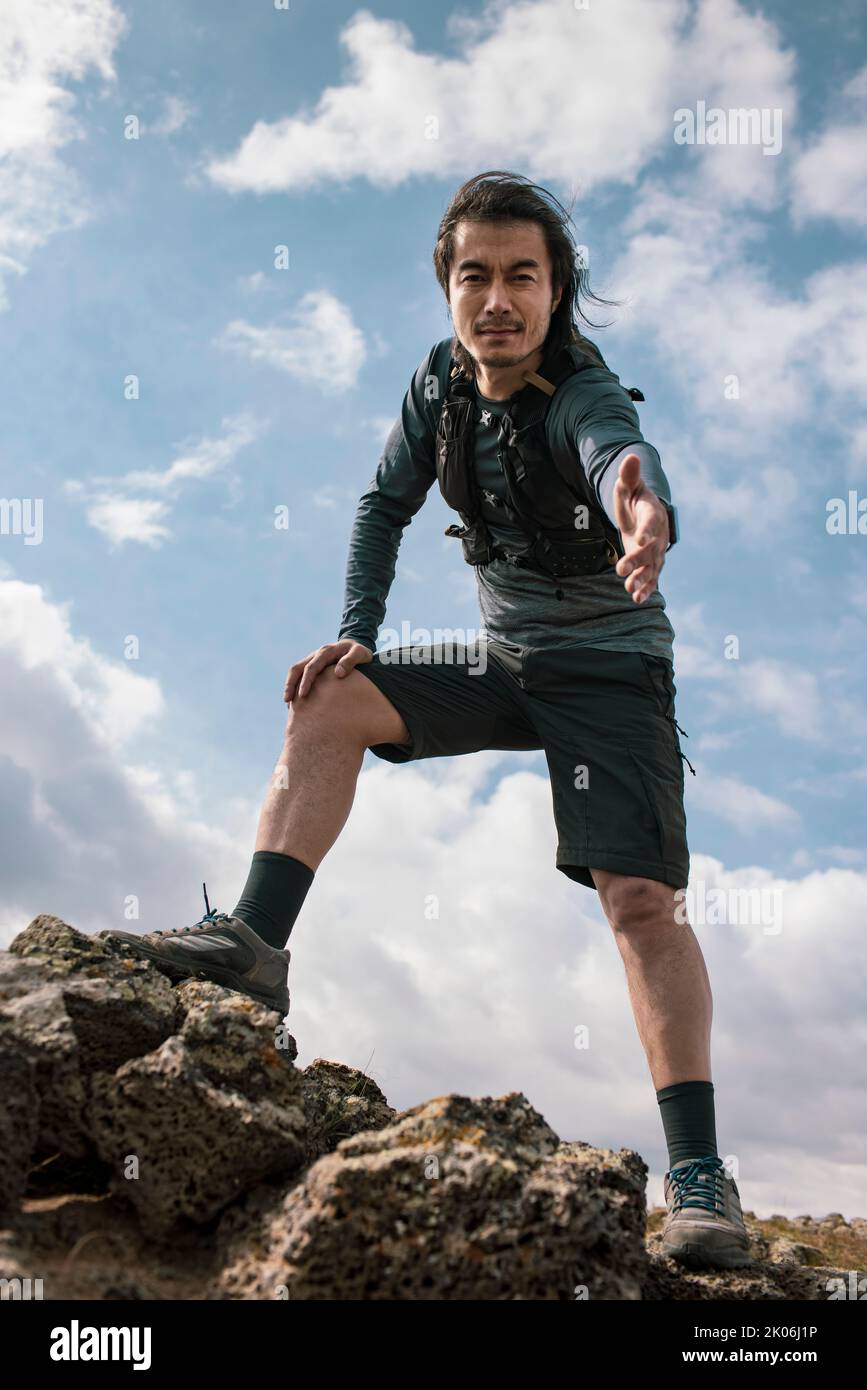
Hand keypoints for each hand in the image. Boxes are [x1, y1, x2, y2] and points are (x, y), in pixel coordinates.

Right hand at [284, 639, 372, 702]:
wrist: (356, 646)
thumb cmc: (360, 652)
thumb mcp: (360, 653)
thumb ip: (350, 661)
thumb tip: (338, 674)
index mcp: (326, 652)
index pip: (311, 666)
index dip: (306, 681)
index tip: (302, 694)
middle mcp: (315, 655)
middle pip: (297, 668)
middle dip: (291, 684)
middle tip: (288, 701)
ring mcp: (312, 660)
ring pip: (295, 671)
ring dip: (289, 685)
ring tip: (287, 703)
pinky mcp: (312, 666)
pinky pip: (299, 675)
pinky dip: (294, 686)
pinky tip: (294, 702)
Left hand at [612, 453, 669, 603]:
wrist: (643, 514)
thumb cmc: (634, 498)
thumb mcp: (628, 486)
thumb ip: (629, 475)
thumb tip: (630, 456)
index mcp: (652, 515)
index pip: (650, 523)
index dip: (646, 531)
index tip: (640, 539)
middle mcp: (657, 535)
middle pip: (648, 550)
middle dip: (636, 561)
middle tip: (620, 569)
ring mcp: (656, 552)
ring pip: (651, 567)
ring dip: (641, 579)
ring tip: (631, 590)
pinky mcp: (652, 564)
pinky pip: (651, 578)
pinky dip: (646, 588)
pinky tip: (637, 599)